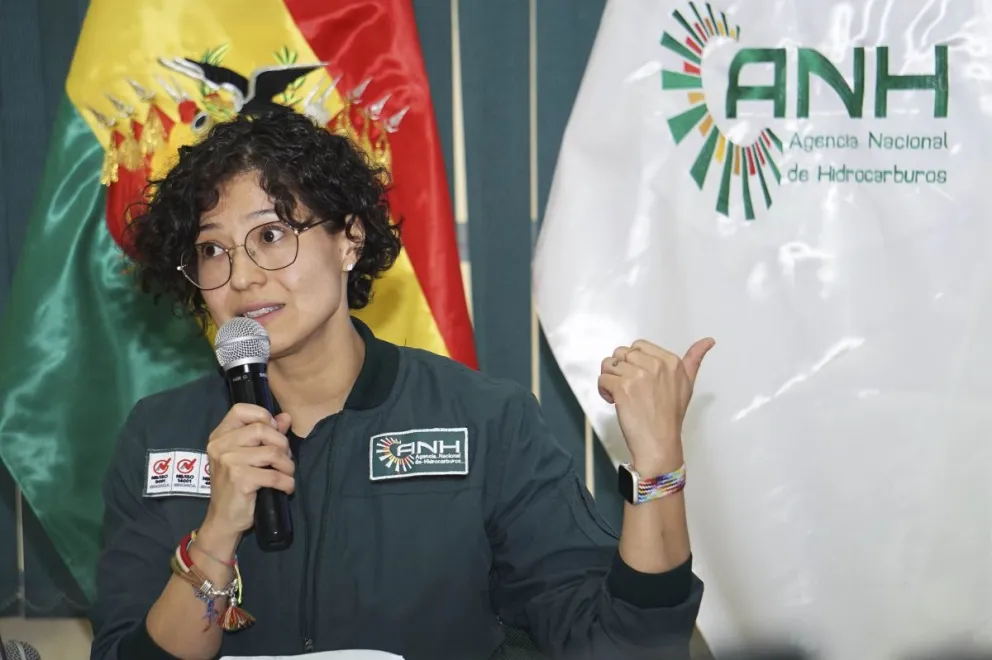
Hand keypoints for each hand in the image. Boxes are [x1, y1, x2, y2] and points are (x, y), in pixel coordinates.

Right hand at [202, 404, 294, 540]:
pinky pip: (274, 475)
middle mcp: (220, 445)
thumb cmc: (237, 485)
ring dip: (287, 465)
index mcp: (219, 436)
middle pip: (262, 429)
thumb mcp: (248, 457)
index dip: (263, 416)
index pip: (240, 410)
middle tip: (284, 459)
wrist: (224, 519)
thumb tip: (286, 417)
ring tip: (286, 474)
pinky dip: (287, 482)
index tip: (274, 432)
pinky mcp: (239, 479)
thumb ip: (266, 434)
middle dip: (282, 444)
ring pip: (272, 452)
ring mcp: (228, 462)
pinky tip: (286, 487)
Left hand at [598, 338, 714, 471]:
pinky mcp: (623, 388)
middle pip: (621, 353)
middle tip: (628, 388)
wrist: (660, 442)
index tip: (639, 378)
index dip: (633, 361)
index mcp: (671, 361)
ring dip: (610, 379)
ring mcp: (638, 376)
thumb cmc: (670, 416)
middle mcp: (655, 365)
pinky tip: (614, 401)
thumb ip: (694, 359)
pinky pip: (603, 379)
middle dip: (620, 369)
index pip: (638, 346)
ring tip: (620, 394)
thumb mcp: (688, 384)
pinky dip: (604, 390)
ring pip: (609, 365)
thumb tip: (708, 340)